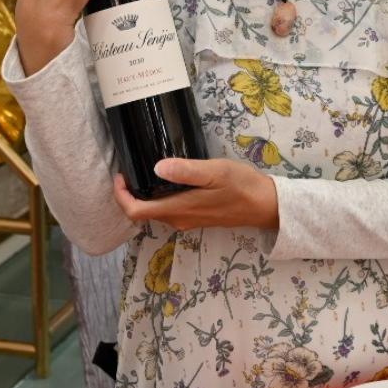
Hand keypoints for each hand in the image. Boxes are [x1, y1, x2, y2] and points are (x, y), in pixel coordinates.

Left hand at [111, 158, 279, 230]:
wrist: (266, 206)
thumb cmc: (242, 186)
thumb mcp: (215, 172)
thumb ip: (186, 171)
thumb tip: (157, 168)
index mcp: (179, 209)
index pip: (136, 212)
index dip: (121, 196)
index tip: (120, 175)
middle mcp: (179, 219)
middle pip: (143, 213)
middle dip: (130, 194)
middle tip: (129, 167)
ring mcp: (188, 220)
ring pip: (156, 211)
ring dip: (144, 195)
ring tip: (144, 169)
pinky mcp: (197, 216)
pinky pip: (169, 209)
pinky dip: (159, 196)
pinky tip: (166, 178)